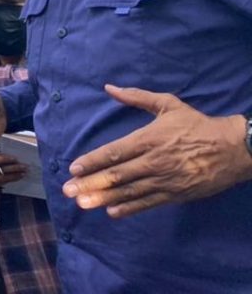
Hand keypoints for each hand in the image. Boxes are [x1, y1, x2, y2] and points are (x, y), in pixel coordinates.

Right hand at [0, 151, 26, 187]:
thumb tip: (11, 154)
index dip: (7, 159)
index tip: (16, 159)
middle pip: (1, 170)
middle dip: (15, 168)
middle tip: (25, 167)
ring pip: (3, 178)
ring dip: (14, 176)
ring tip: (23, 173)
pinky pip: (1, 183)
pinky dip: (10, 180)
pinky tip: (16, 177)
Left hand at [63, 84, 251, 217]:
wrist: (234, 149)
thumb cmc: (197, 125)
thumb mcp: (168, 104)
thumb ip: (136, 96)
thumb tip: (109, 87)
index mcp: (148, 139)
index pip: (113, 152)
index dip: (91, 161)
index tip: (73, 167)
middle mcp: (152, 162)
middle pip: (115, 175)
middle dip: (89, 183)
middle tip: (67, 190)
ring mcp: (164, 180)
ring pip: (128, 192)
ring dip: (103, 199)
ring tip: (82, 204)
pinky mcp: (175, 194)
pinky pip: (148, 203)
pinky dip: (129, 208)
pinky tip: (112, 212)